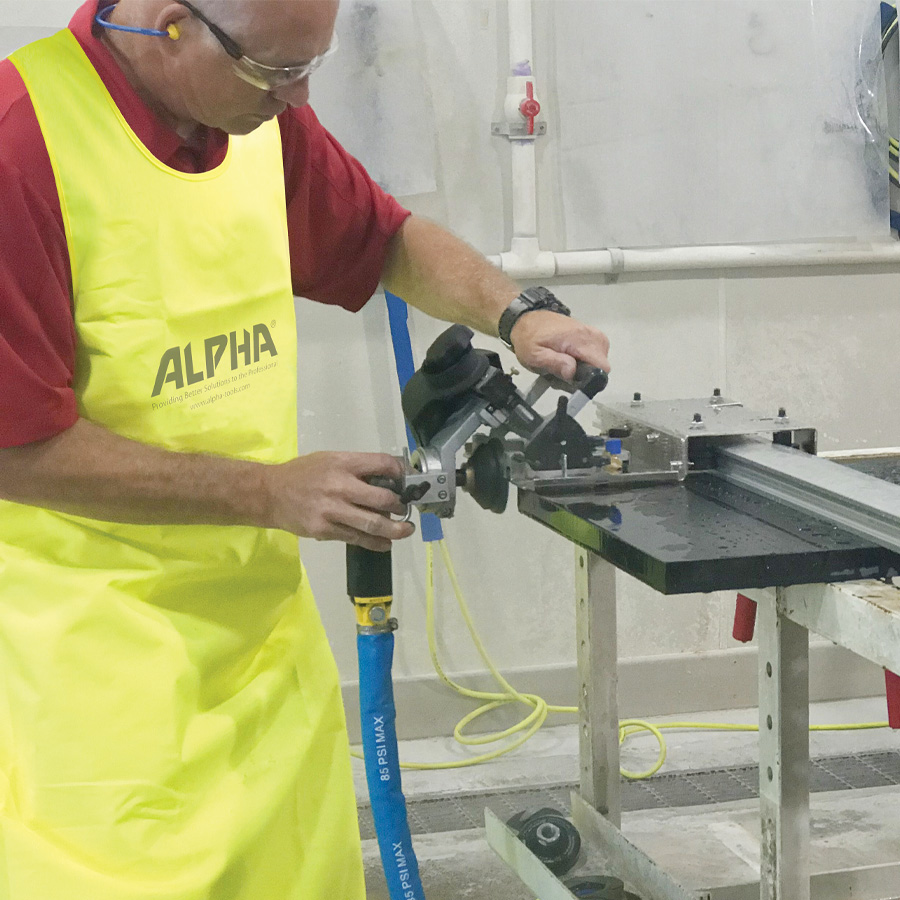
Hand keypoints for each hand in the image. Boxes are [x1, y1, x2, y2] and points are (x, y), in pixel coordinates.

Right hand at [263, 452, 414, 550]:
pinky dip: (374, 542)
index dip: (399, 473)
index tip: (406, 482)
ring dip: (394, 529)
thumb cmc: (302, 474)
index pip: (381, 464)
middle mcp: (339, 485)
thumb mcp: (329, 460)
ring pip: (372, 523)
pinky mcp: (325, 530)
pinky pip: (356, 538)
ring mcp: (332, 510)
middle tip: (404, 509)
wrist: (269, 494)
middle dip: (400, 505)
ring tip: (405, 530)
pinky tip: (385, 543)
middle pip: (382, 498)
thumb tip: (387, 480)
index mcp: (342, 463)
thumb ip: (356, 468)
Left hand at [509, 310, 610, 381]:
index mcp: (577, 339)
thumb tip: (572, 372)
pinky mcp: (588, 331)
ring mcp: (590, 331)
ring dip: (586, 366)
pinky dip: (587, 357)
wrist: (525, 319)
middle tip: (567, 373)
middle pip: (602, 364)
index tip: (577, 381)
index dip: (591, 378)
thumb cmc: (528, 338)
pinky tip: (572, 358)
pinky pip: (596, 350)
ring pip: (600, 358)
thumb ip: (554, 364)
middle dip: (587, 373)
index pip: (602, 365)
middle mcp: (588, 333)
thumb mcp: (535, 356)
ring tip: (568, 365)